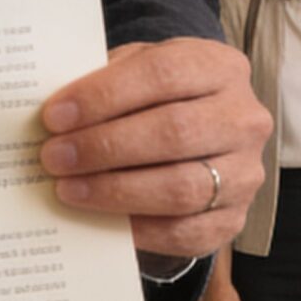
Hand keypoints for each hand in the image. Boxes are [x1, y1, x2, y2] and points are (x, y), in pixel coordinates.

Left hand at [39, 39, 269, 261]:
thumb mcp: (138, 71)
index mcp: (220, 68)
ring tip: (69, 189)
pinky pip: (184, 232)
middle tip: (55, 157)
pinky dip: (137, 229)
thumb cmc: (158, 98)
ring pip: (181, 187)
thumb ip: (105, 82)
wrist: (201, 138)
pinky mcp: (234, 219)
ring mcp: (246, 172)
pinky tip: (100, 219)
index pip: (163, 74)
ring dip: (115, 191)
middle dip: (105, 147)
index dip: (105, 96)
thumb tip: (54, 113)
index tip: (55, 116)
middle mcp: (244, 119)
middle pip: (174, 132)